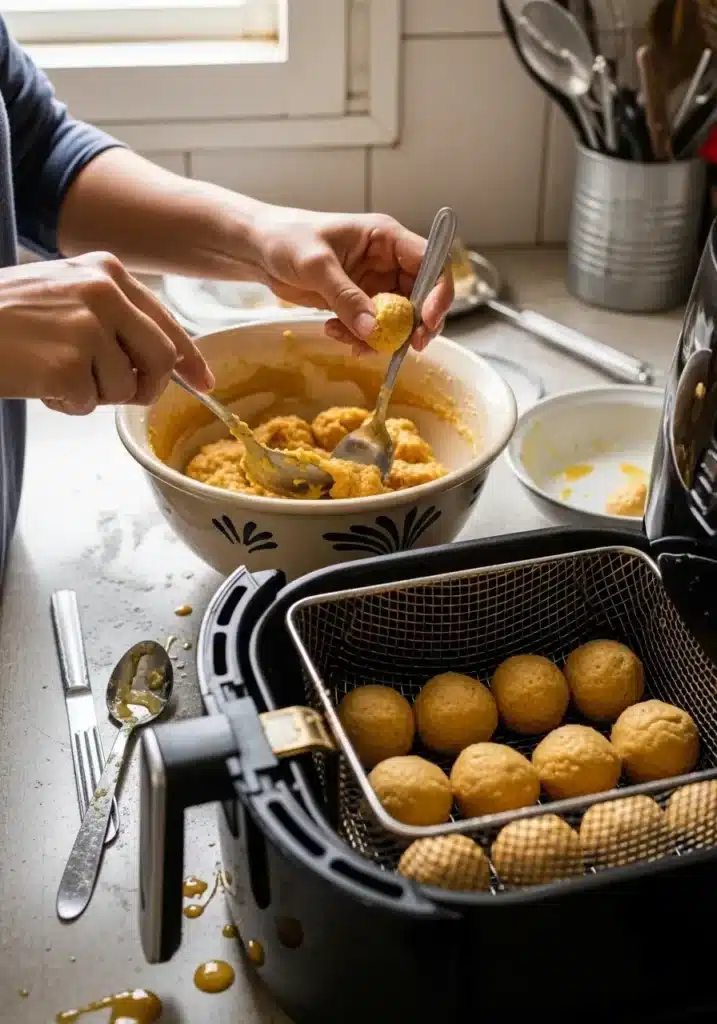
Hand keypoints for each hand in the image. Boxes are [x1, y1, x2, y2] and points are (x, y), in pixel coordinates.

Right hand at [0, 252, 212, 413]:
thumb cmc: (4, 317)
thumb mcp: (64, 295)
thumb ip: (113, 318)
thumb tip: (167, 361)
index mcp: (106, 271)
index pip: (165, 320)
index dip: (188, 357)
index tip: (203, 381)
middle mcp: (103, 292)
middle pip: (161, 358)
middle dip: (146, 386)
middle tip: (116, 392)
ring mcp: (87, 327)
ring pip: (125, 387)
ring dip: (94, 395)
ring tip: (55, 374)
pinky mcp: (68, 363)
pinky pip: (90, 404)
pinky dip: (66, 405)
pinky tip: (38, 383)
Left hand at [250, 208, 454, 353]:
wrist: (260, 250)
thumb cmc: (286, 238)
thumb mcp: (316, 265)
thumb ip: (346, 297)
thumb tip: (373, 330)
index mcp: (386, 238)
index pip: (432, 263)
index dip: (438, 293)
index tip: (427, 321)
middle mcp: (387, 261)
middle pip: (422, 298)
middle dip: (413, 326)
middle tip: (399, 348)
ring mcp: (375, 284)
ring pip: (397, 319)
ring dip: (380, 337)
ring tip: (348, 340)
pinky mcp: (359, 303)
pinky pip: (373, 328)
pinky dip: (359, 338)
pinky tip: (333, 330)